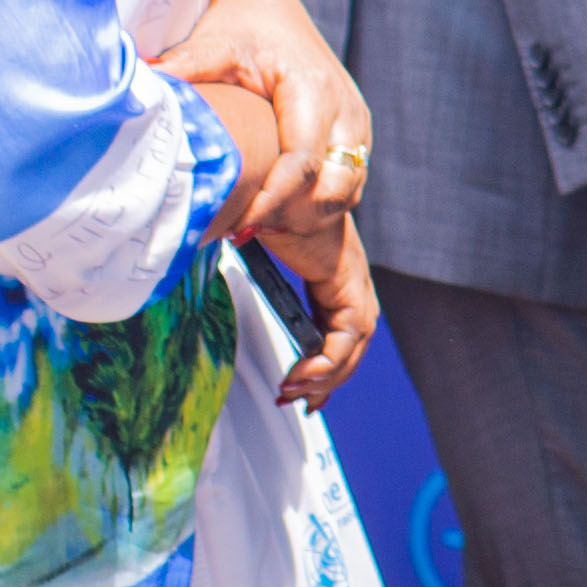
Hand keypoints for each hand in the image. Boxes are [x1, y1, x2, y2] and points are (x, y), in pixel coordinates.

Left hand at [156, 0, 368, 250]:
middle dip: (292, 219)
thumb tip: (146, 82)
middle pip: (334, 189)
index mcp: (315, 90)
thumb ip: (187, 66)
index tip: (234, 225)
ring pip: (345, 196)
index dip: (271, 202)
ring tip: (253, 219)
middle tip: (241, 226)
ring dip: (304, 218)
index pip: (303, 164)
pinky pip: (345, 189)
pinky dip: (313, 208)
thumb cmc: (242, 28)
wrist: (273, 11)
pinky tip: (271, 208)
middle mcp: (346, 112)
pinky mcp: (353, 138)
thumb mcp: (215, 44)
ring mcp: (355, 127)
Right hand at [250, 210, 379, 410]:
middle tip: (300, 401)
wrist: (279, 186)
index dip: (326, 364)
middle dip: (328, 379)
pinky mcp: (349, 282)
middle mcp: (351, 280)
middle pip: (352, 345)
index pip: (341, 332)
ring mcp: (354, 280)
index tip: (301, 387)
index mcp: (335, 276)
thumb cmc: (269, 212)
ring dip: (327, 376)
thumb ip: (261, 284)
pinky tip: (301, 376)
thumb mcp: (264, 260)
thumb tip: (232, 296)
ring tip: (294, 392)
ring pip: (354, 345)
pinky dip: (328, 362)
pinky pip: (347, 336)